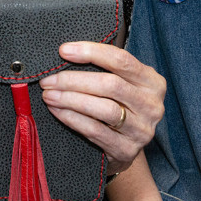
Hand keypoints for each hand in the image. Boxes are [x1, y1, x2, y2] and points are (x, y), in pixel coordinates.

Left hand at [38, 42, 164, 173]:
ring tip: (49, 95)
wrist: (127, 149)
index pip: (121, 60)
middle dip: (74, 80)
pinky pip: (95, 131)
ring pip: (103, 109)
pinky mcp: (127, 150)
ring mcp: (142, 130)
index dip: (91, 52)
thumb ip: (105, 67)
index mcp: (152, 82)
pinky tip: (57, 111)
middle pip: (110, 85)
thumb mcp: (122, 83)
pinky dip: (72, 119)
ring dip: (70, 99)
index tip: (63, 50)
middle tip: (48, 80)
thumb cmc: (119, 106)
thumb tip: (66, 51)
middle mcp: (152, 105)